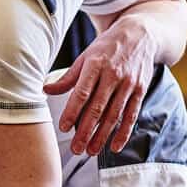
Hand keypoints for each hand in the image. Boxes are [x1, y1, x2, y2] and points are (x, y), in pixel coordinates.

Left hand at [43, 19, 157, 155]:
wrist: (140, 35)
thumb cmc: (107, 47)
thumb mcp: (85, 56)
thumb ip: (67, 77)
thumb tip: (46, 90)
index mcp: (95, 65)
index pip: (82, 92)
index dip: (72, 111)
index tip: (63, 127)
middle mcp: (113, 75)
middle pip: (98, 108)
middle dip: (86, 131)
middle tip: (76, 149)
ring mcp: (128, 84)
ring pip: (114, 115)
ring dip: (102, 136)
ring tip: (91, 151)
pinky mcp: (140, 91)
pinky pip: (131, 115)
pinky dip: (124, 133)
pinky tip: (115, 146)